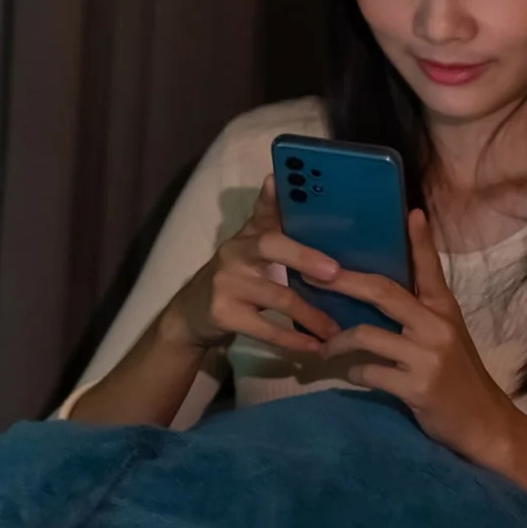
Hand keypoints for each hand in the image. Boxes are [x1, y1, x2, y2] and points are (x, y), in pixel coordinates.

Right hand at [163, 175, 343, 354]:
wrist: (190, 316)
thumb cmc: (234, 280)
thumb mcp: (249, 251)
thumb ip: (275, 230)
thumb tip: (294, 198)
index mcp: (248, 235)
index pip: (263, 210)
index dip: (273, 196)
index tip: (280, 180)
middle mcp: (235, 251)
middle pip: (271, 246)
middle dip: (305, 257)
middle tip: (335, 273)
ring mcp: (225, 282)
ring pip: (277, 295)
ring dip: (311, 315)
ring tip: (336, 331)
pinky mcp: (223, 313)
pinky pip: (264, 328)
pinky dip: (292, 339)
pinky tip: (313, 347)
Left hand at [314, 207, 521, 460]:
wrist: (483, 423)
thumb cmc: (458, 378)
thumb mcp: (445, 337)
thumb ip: (419, 313)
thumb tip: (377, 292)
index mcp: (444, 309)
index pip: (429, 267)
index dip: (419, 240)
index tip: (410, 212)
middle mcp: (437, 326)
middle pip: (383, 292)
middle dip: (343, 281)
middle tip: (313, 275)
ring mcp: (428, 356)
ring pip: (367, 335)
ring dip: (338, 341)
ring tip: (323, 348)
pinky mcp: (418, 386)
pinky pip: (369, 372)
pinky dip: (353, 373)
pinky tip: (349, 375)